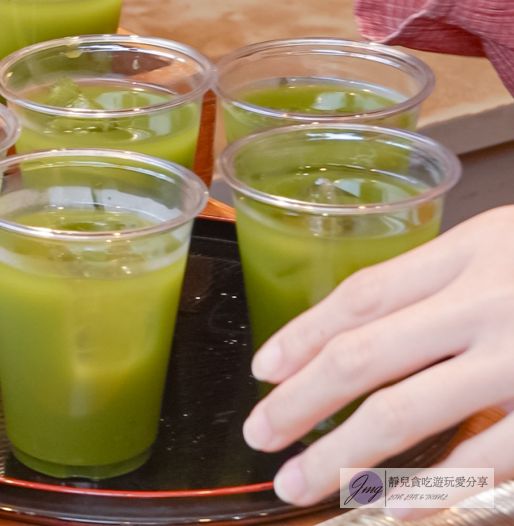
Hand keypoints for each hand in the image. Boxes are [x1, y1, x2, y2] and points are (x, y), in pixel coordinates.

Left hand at [241, 206, 513, 506]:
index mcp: (475, 251)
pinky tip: (392, 510)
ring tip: (302, 484)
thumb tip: (358, 332)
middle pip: (366, 353)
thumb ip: (449, 283)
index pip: (362, 296)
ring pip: (408, 412)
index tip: (263, 372)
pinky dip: (431, 490)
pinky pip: (485, 460)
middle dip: (303, 402)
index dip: (303, 335)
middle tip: (261, 436)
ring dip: (346, 456)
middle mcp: (491, 301)